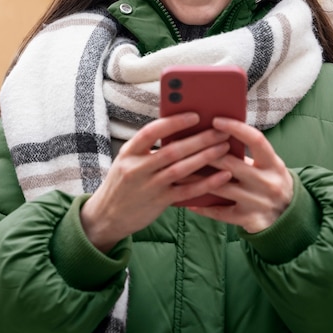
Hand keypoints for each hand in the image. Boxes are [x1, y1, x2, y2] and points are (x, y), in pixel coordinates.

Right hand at [80, 112, 231, 251]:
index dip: (173, 123)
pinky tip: (223, 175)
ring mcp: (148, 187)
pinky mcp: (159, 203)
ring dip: (206, 157)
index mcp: (128, 152)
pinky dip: (207, 183)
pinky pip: (187, 192)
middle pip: (172, 150)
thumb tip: (182, 130)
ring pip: (181, 169)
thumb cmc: (124, 182)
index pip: (151, 132)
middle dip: (200, 139)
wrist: (107, 216)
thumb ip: (148, 148)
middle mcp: (137, 168)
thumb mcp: (127, 160)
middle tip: (221, 130)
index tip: (195, 115)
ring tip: (224, 147)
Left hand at [186, 117, 293, 233]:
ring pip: (221, 188)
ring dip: (196, 179)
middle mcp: (267, 182)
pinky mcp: (248, 219)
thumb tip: (215, 134)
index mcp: (273, 163)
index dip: (236, 128)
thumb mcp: (268, 164)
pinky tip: (187, 201)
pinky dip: (203, 207)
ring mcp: (257, 202)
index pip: (255, 140)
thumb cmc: (270, 181)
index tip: (216, 120)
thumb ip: (247, 153)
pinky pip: (220, 212)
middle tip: (184, 144)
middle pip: (231, 164)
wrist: (289, 216)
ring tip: (177, 170)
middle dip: (206, 154)